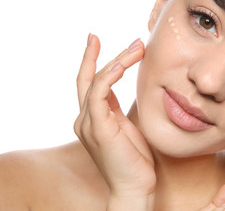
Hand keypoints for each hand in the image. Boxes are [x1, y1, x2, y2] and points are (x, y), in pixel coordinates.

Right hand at [73, 34, 155, 207]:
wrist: (135, 186)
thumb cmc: (135, 158)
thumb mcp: (128, 127)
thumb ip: (120, 109)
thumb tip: (129, 89)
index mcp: (94, 118)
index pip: (91, 83)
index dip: (93, 60)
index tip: (97, 39)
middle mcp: (86, 118)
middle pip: (89, 77)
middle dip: (105, 54)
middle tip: (134, 41)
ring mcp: (89, 123)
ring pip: (96, 81)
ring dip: (117, 60)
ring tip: (138, 47)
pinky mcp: (98, 127)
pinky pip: (99, 93)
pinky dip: (110, 75)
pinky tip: (125, 63)